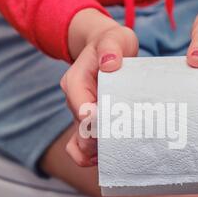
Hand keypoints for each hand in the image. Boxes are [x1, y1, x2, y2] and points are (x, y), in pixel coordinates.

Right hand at [61, 9, 137, 165]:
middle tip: (123, 145)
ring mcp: (80, 115)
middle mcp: (74, 101)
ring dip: (96, 154)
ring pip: (80, 144)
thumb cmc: (113, 44)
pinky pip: (82, 148)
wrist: (110, 49)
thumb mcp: (114, 38)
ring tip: (118, 155)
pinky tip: (110, 158)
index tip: (114, 127)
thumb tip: (109, 63)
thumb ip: (111, 47)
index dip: (95, 121)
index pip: (81, 107)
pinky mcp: (89, 124)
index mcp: (75, 81)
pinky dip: (92, 157)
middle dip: (99, 142)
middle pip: (81, 131)